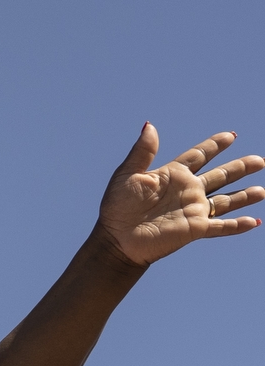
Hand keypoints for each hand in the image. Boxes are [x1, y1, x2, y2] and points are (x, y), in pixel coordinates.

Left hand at [98, 124, 262, 265]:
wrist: (115, 240)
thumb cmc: (117, 208)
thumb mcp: (128, 175)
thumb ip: (143, 151)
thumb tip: (149, 125)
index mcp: (173, 175)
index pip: (199, 156)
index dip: (215, 146)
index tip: (231, 135)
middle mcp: (187, 191)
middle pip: (220, 176)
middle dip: (240, 168)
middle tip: (260, 160)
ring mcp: (192, 210)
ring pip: (225, 201)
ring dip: (243, 196)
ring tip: (261, 191)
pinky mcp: (194, 229)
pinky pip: (220, 226)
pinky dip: (237, 225)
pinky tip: (254, 222)